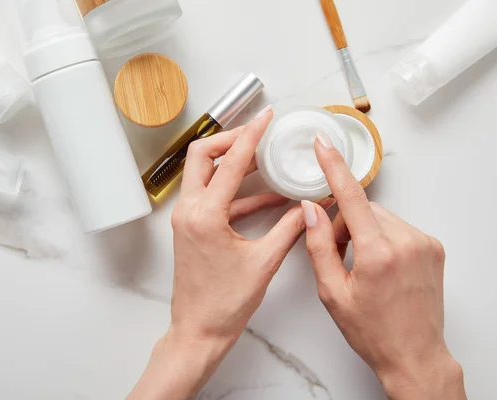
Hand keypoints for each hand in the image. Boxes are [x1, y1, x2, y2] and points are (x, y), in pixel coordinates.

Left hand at [129, 106, 331, 399]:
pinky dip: (235, 191)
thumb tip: (309, 207)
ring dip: (231, 162)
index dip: (251, 134)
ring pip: (203, 173)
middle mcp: (189, 210)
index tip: (266, 117)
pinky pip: (211, 196)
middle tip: (258, 134)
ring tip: (264, 157)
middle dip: (230, 139)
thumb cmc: (224, 303)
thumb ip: (289, 229)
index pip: (230, 161)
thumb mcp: (264, 262)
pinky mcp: (192, 228)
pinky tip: (265, 195)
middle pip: (203, 155)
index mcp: (205, 215)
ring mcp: (187, 218)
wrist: (198, 331)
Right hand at [301, 132, 466, 399]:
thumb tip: (310, 209)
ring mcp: (424, 243)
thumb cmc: (372, 331)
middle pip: (364, 209)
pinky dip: (384, 236)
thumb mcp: (332, 292)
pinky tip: (381, 264)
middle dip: (345, 223)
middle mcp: (406, 242)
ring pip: (381, 217)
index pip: (351, 198)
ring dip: (365, 230)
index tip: (324, 145)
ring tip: (362, 264)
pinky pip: (399, 226)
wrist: (414, 354)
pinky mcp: (433, 247)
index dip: (334, 168)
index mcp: (377, 253)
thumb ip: (318, 245)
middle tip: (339, 253)